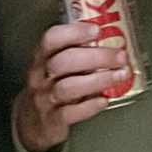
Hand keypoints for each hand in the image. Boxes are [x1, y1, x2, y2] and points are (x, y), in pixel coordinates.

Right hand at [12, 20, 129, 151]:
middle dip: (96, 57)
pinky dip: (90, 105)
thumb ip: (75, 52)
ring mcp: (45, 99)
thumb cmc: (49, 87)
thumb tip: (109, 38)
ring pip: (68, 87)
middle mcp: (41, 76)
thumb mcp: (54, 66)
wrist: (31, 122)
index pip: (51, 39)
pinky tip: (104, 99)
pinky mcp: (53, 120)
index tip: (96, 29)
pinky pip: (71, 112)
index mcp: (41, 58)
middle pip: (64, 62)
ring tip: (120, 75)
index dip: (73, 32)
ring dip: (99, 80)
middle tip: (120, 56)